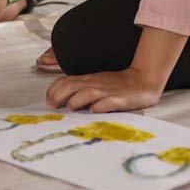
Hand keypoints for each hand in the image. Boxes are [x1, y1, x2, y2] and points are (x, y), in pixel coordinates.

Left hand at [45, 67, 165, 112]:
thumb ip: (80, 89)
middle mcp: (94, 83)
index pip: (66, 81)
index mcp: (88, 79)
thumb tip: (61, 100)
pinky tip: (94, 110)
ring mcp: (107, 91)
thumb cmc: (116, 84)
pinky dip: (100, 106)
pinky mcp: (120, 99)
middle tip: (51, 106)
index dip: (53, 89)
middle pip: (72, 86)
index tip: (47, 100)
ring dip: (77, 99)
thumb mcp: (95, 83)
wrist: (142, 80)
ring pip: (87, 92)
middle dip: (59, 95)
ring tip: (71, 107)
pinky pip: (108, 102)